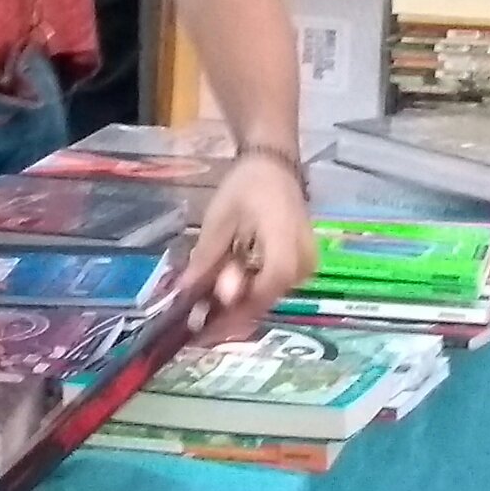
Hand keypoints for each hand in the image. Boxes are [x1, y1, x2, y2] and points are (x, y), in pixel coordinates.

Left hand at [188, 151, 317, 344]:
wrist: (273, 168)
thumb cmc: (246, 187)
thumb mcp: (220, 218)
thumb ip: (207, 256)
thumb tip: (185, 292)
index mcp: (286, 238)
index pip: (270, 282)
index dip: (239, 304)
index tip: (208, 320)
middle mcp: (304, 257)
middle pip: (267, 296)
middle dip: (231, 312)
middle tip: (197, 321)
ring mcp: (305, 265)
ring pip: (268, 296)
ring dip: (237, 305)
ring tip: (204, 310)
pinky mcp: (299, 268)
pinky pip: (271, 289)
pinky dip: (246, 295)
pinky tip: (221, 297)